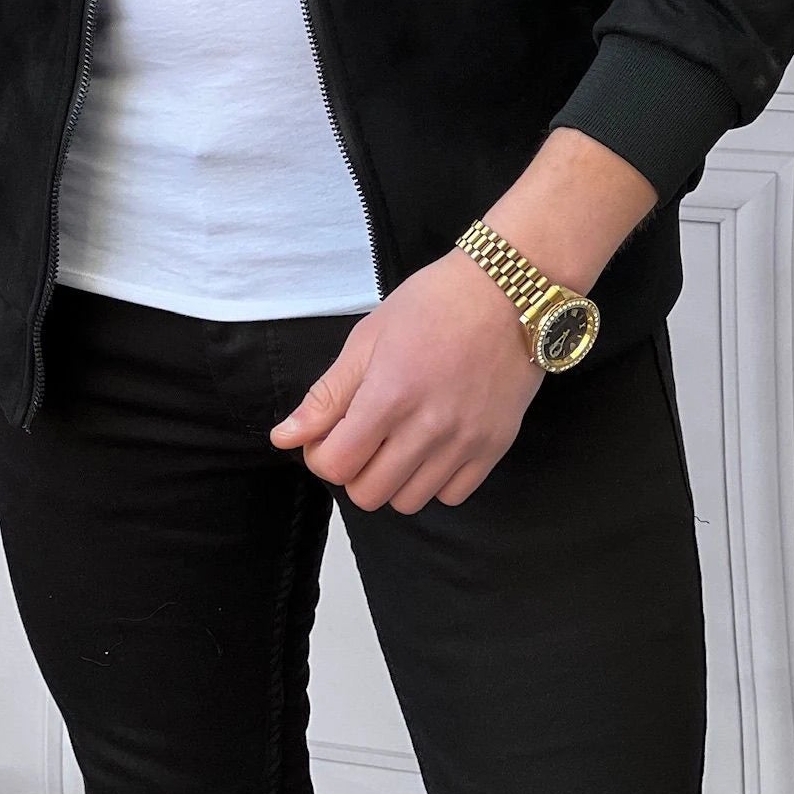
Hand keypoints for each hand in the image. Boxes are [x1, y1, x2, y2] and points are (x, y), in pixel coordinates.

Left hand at [268, 251, 545, 512]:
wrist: (509, 291)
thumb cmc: (432, 304)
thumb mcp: (368, 338)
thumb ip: (327, 395)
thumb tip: (284, 438)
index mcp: (389, 396)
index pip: (335, 466)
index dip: (321, 455)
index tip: (330, 435)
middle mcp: (428, 428)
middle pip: (369, 494)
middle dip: (354, 470)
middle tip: (364, 438)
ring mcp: (465, 442)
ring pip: (409, 502)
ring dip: (393, 479)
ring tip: (399, 442)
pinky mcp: (495, 447)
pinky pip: (452, 496)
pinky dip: (435, 481)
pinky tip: (433, 447)